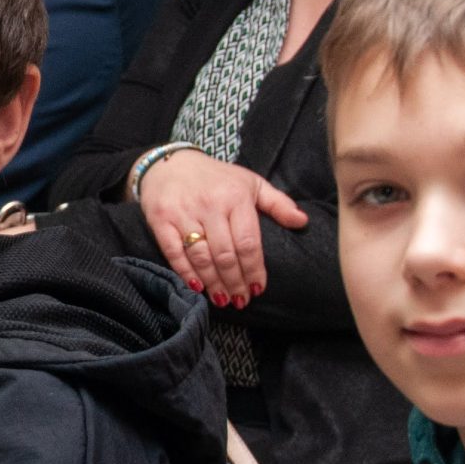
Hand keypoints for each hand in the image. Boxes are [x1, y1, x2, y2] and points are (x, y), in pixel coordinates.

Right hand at [137, 149, 309, 306]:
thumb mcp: (250, 183)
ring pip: (201, 257)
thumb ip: (277, 203)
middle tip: (241, 301)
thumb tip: (303, 222)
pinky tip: (197, 286)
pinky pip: (174, 252)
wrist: (169, 163)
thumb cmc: (216, 178)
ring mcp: (183, 213)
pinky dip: (185, 272)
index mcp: (235, 197)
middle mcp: (210, 205)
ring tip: (222, 300)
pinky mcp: (161, 220)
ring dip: (213, 283)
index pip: (248, 242)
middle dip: (235, 282)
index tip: (258, 289)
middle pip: (225, 254)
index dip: (254, 270)